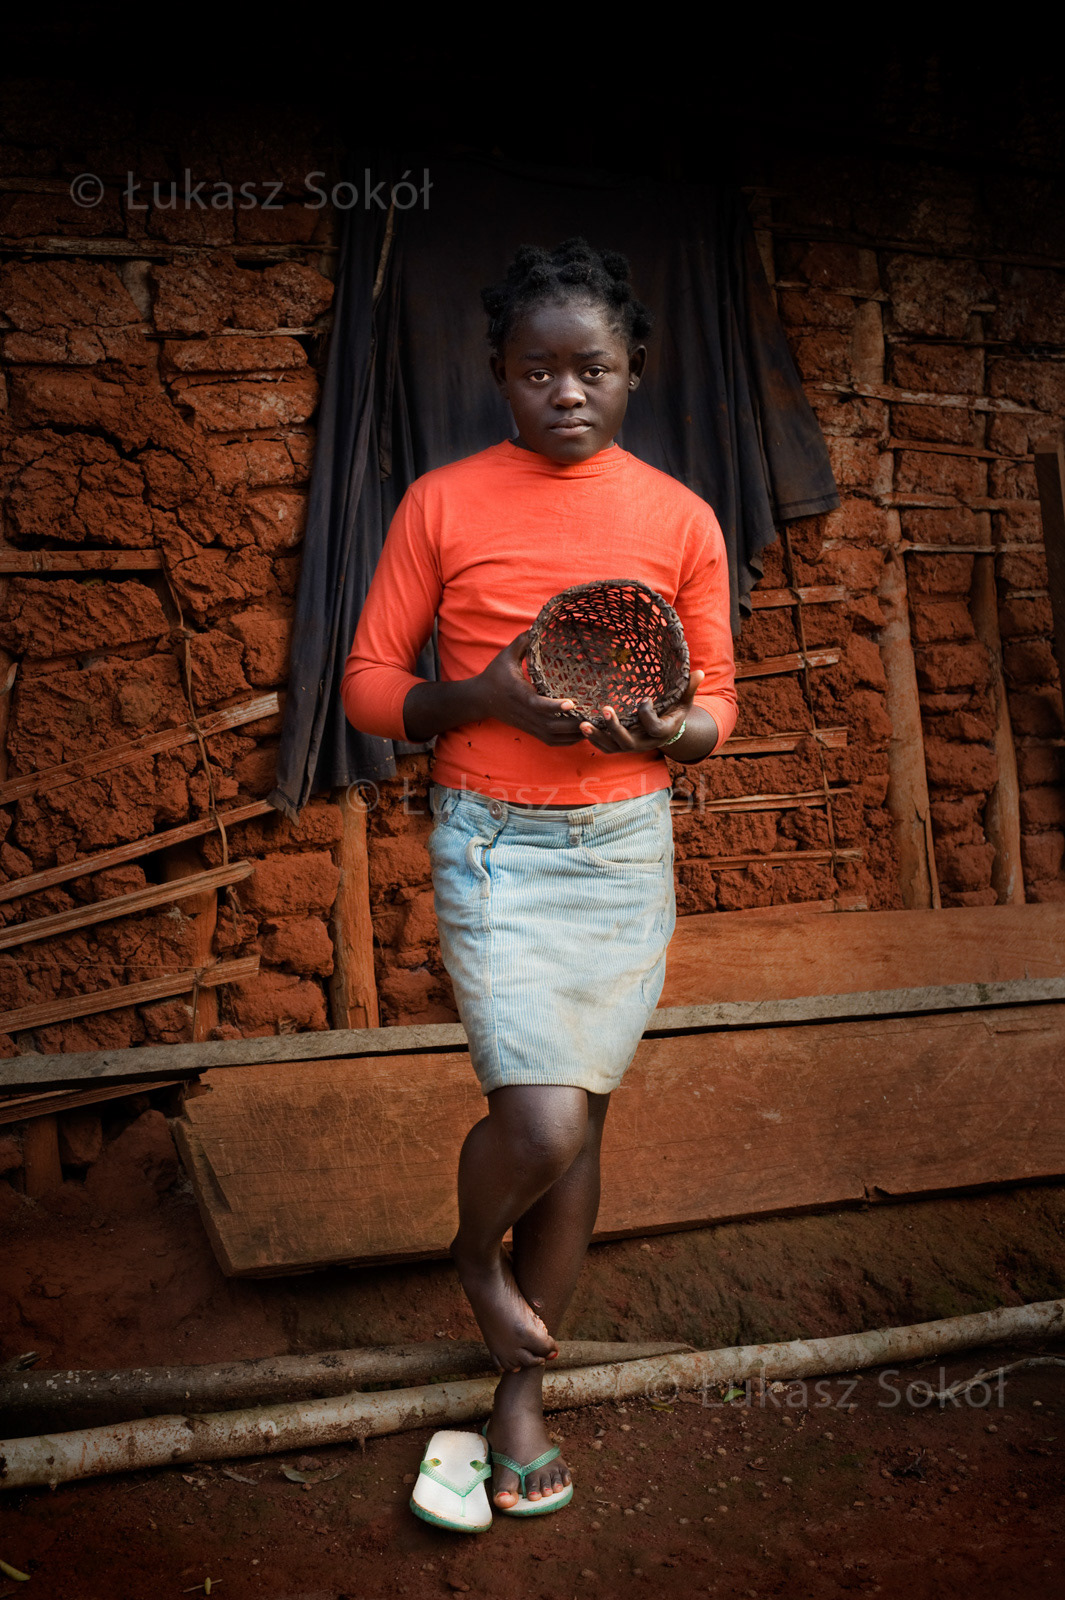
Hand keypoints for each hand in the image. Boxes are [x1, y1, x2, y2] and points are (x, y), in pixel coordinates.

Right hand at [473, 632, 585, 746]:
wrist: (481, 699)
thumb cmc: (495, 675)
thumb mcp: (506, 656)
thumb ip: (522, 643)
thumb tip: (536, 627)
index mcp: (519, 694)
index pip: (538, 704)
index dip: (555, 705)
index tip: (572, 703)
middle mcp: (525, 713)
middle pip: (551, 725)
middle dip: (573, 724)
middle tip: (594, 716)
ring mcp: (529, 725)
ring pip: (554, 736)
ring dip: (574, 734)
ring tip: (593, 724)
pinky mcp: (531, 731)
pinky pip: (552, 741)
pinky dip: (568, 741)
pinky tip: (582, 733)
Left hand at [578, 670, 705, 755]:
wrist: (668, 731)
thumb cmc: (675, 711)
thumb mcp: (684, 700)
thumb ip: (689, 687)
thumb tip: (699, 672)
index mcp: (662, 732)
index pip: (653, 727)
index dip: (647, 714)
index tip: (644, 698)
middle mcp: (646, 743)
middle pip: (629, 741)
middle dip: (615, 727)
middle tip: (604, 709)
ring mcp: (632, 746)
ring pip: (613, 747)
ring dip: (597, 736)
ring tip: (583, 723)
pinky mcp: (621, 746)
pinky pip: (606, 747)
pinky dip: (594, 739)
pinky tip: (583, 727)